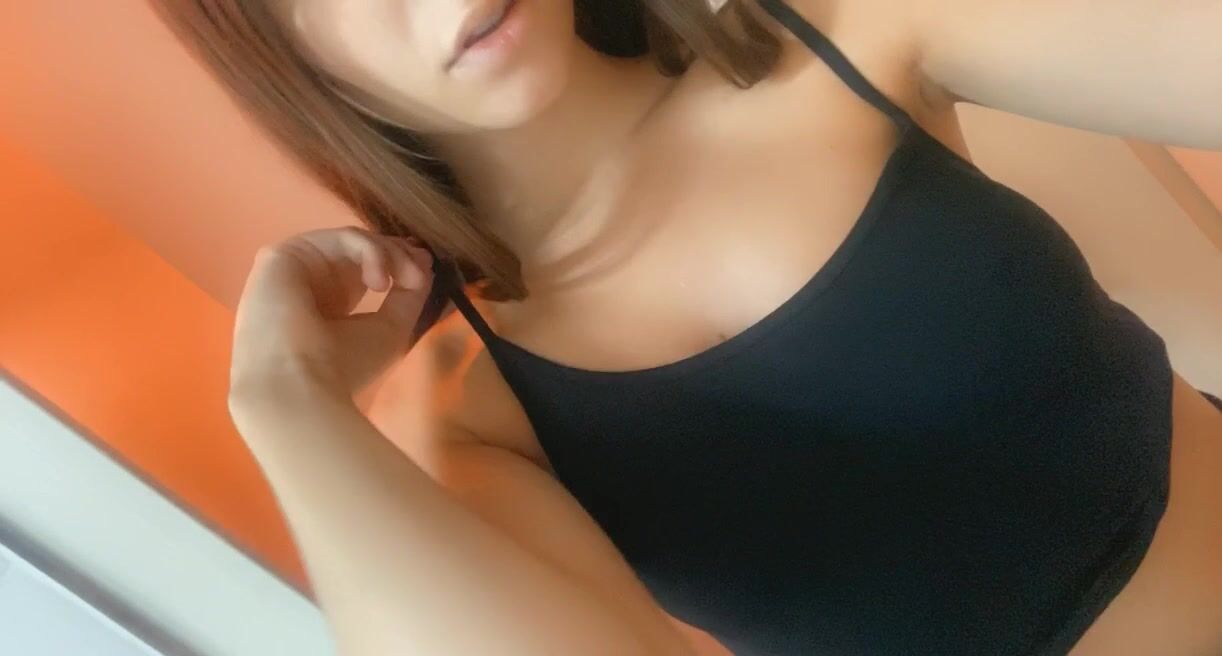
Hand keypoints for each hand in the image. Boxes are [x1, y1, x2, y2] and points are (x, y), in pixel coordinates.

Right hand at [228, 227, 433, 405]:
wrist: (298, 387)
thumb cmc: (344, 367)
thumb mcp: (391, 328)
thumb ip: (408, 294)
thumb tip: (423, 264)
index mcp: (328, 305)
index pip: (362, 268)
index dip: (395, 261)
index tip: (425, 269)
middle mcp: (309, 284)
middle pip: (359, 250)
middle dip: (398, 255)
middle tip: (421, 272)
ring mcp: (293, 268)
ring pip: (351, 241)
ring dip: (391, 255)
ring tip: (409, 281)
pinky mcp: (282, 255)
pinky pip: (339, 239)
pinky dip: (372, 252)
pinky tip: (381, 282)